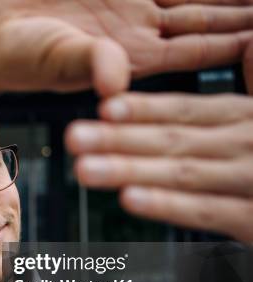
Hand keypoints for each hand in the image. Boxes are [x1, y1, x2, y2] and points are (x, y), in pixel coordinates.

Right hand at [0, 0, 252, 138]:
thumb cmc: (20, 57)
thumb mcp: (57, 59)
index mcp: (134, 56)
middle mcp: (139, 31)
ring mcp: (129, 8)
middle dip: (244, 14)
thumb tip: (115, 82)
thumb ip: (91, 64)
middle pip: (208, 19)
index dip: (240, 43)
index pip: (201, 48)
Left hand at [65, 42, 252, 240]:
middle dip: (119, 139)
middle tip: (73, 138)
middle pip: (174, 139)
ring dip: (130, 171)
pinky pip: (208, 213)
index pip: (186, 110)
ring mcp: (252, 181)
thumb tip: (251, 42)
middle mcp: (247, 144)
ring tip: (84, 169)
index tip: (104, 107)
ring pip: (183, 173)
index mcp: (246, 118)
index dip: (145, 108)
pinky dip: (169, 206)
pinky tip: (130, 201)